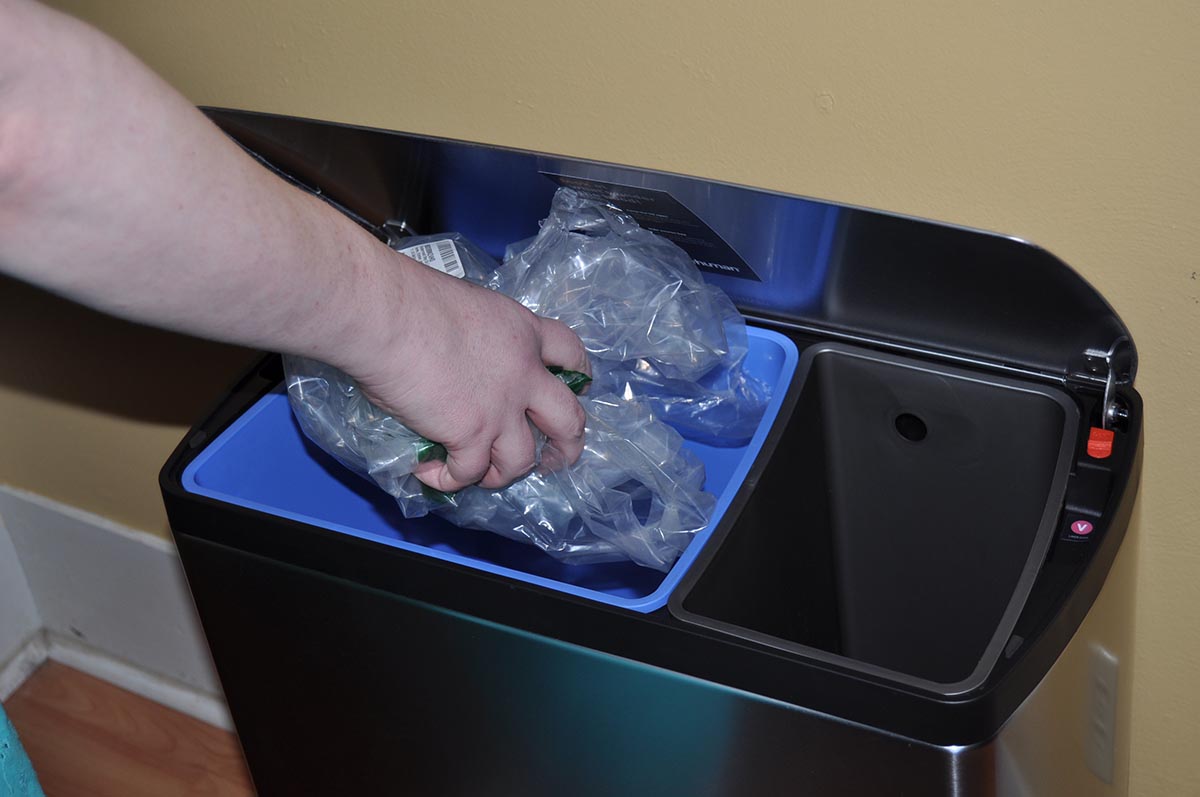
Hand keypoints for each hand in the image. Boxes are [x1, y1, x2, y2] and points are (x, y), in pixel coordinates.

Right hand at [344, 253, 589, 492]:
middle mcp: (524, 373)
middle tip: (555, 460)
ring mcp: (501, 408)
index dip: (578, 375)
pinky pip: (468, 473)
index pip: (570, 353)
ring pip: (522, 460)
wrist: (387, 315)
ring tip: (482, 475)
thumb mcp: (468, 307)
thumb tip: (459, 360)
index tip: (578, 390)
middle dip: (567, 446)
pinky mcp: (470, 435)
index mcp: (524, 332)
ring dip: (503, 474)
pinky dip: (448, 479)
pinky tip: (430, 472)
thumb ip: (480, 338)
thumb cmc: (412, 298)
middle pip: (569, 419)